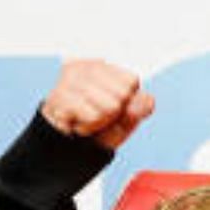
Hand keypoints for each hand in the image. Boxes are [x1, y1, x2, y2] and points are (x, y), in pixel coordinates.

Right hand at [39, 59, 154, 149]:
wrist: (65, 144)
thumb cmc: (97, 125)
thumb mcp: (125, 119)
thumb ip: (139, 108)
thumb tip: (149, 100)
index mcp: (101, 64)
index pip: (131, 80)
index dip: (126, 101)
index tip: (111, 106)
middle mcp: (84, 66)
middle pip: (122, 93)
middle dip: (114, 112)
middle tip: (96, 113)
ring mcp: (70, 80)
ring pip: (110, 106)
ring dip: (101, 121)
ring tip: (86, 118)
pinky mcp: (60, 97)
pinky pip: (94, 117)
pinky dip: (89, 127)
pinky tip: (77, 123)